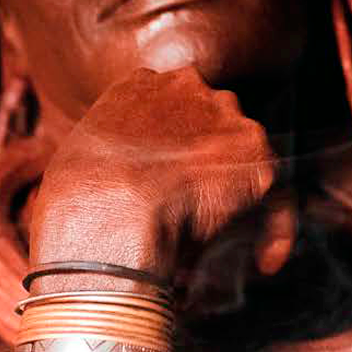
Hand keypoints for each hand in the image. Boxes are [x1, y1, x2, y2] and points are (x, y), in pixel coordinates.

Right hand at [29, 65, 286, 278]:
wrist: (107, 216)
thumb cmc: (74, 208)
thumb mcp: (74, 169)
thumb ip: (105, 169)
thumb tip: (117, 203)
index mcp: (139, 87)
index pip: (171, 115)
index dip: (173, 157)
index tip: (168, 190)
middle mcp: (188, 89)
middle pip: (211, 131)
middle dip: (206, 176)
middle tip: (194, 224)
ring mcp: (226, 119)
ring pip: (245, 163)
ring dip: (236, 206)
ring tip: (223, 253)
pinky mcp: (256, 160)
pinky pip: (277, 198)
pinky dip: (275, 232)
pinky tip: (264, 264)